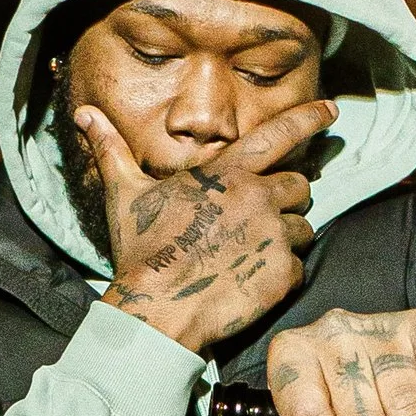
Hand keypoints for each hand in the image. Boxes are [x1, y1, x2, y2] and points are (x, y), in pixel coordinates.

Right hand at [79, 94, 335, 355]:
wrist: (157, 307)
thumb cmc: (141, 249)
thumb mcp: (124, 193)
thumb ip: (111, 149)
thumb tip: (84, 114)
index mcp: (229, 173)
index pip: (281, 133)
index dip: (309, 117)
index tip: (331, 109)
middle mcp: (260, 197)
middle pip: (300, 186)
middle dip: (287, 197)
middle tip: (259, 217)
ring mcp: (274, 235)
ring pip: (304, 227)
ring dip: (286, 236)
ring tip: (253, 252)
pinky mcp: (282, 273)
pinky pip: (298, 267)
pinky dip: (280, 273)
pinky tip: (252, 281)